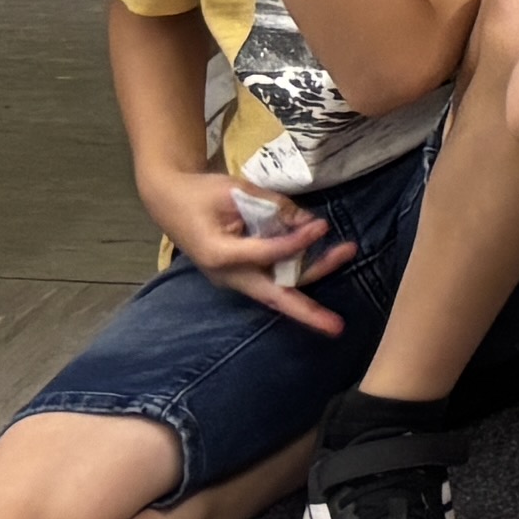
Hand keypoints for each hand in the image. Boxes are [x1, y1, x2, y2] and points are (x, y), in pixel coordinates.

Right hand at [149, 167, 353, 331]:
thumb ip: (272, 206)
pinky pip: (275, 278)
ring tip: (347, 252)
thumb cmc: (199, 195)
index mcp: (218, 255)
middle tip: (337, 327)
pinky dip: (300, 269)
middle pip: (274, 296)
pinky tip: (326, 254)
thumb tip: (307, 221)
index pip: (265, 254)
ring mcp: (235, 278)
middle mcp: (228, 275)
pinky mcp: (243, 273)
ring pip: (280, 287)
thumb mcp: (235, 191)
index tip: (323, 226)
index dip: (296, 242)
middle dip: (307, 312)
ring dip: (314, 274)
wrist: (171, 202)